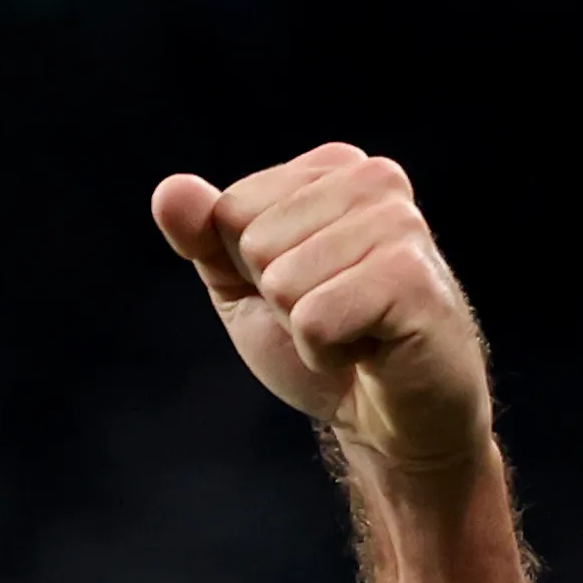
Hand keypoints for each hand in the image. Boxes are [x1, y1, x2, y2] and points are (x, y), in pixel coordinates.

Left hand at [153, 148, 492, 477]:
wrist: (392, 415)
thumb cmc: (326, 339)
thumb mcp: (247, 285)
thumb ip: (205, 236)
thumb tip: (170, 190)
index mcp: (334, 168)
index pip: (231, 208)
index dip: (250, 268)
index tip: (305, 286)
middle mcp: (375, 179)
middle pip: (254, 243)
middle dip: (278, 298)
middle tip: (332, 313)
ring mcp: (400, 224)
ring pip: (283, 282)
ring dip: (304, 327)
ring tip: (353, 329)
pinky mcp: (412, 279)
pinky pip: (315, 320)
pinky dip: (326, 353)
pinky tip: (367, 350)